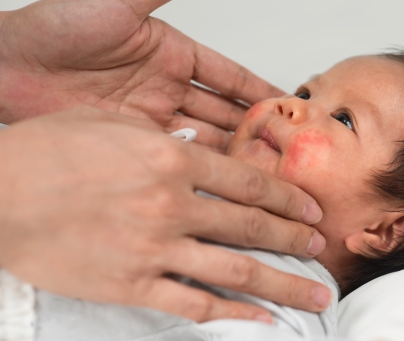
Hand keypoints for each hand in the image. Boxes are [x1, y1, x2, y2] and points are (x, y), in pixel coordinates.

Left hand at [0, 0, 278, 152]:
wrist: (4, 66)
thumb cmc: (55, 27)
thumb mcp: (119, 3)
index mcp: (172, 52)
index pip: (229, 75)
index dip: (259, 89)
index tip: (290, 104)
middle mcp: (166, 86)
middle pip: (224, 110)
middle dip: (255, 126)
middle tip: (287, 146)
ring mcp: (150, 115)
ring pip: (206, 134)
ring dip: (234, 149)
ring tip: (265, 166)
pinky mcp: (130, 140)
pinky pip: (175, 152)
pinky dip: (200, 164)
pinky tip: (223, 175)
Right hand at [0, 107, 329, 322]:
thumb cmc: (44, 153)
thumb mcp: (109, 123)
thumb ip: (160, 134)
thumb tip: (194, 141)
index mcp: (171, 159)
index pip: (248, 181)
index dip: (286, 197)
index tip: (309, 209)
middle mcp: (172, 204)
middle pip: (252, 225)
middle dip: (294, 238)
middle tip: (321, 247)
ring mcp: (155, 247)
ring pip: (237, 269)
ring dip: (284, 281)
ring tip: (316, 291)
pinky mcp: (132, 284)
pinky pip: (194, 303)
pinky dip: (233, 314)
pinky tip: (263, 319)